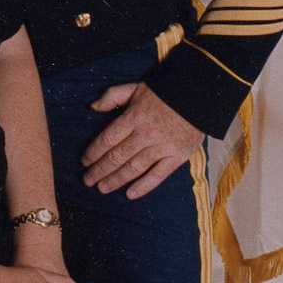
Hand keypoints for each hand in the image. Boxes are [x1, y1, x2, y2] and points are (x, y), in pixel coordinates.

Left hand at [81, 81, 204, 198]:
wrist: (198, 95)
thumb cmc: (164, 92)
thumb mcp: (135, 88)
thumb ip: (113, 96)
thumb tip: (92, 107)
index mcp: (134, 117)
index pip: (108, 139)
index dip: (93, 152)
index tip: (84, 161)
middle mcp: (145, 134)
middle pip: (117, 157)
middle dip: (99, 170)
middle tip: (88, 180)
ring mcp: (161, 147)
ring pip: (133, 168)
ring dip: (115, 180)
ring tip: (102, 188)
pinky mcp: (177, 157)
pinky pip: (157, 175)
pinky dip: (143, 186)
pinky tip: (130, 194)